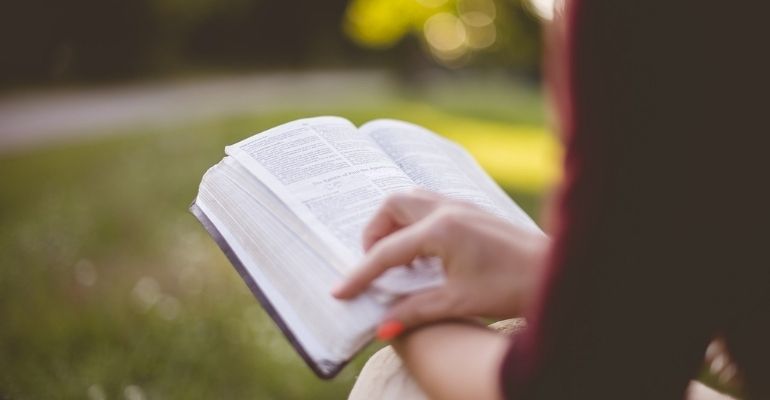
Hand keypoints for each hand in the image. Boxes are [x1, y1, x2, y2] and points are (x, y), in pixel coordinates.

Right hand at [332, 189, 548, 333]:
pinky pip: (429, 205)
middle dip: (374, 233)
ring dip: (394, 224)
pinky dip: (414, 223)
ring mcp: (461, 206)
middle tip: (375, 266)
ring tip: (397, 258)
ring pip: (411, 200)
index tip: (340, 292)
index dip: (360, 274)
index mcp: (440, 230)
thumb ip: (415, 311)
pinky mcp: (471, 211)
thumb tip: (382, 328)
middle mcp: (447, 209)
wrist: (556, 273)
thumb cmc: (513, 286)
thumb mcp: (458, 302)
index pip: (386, 251)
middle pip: (392, 206)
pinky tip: (424, 253)